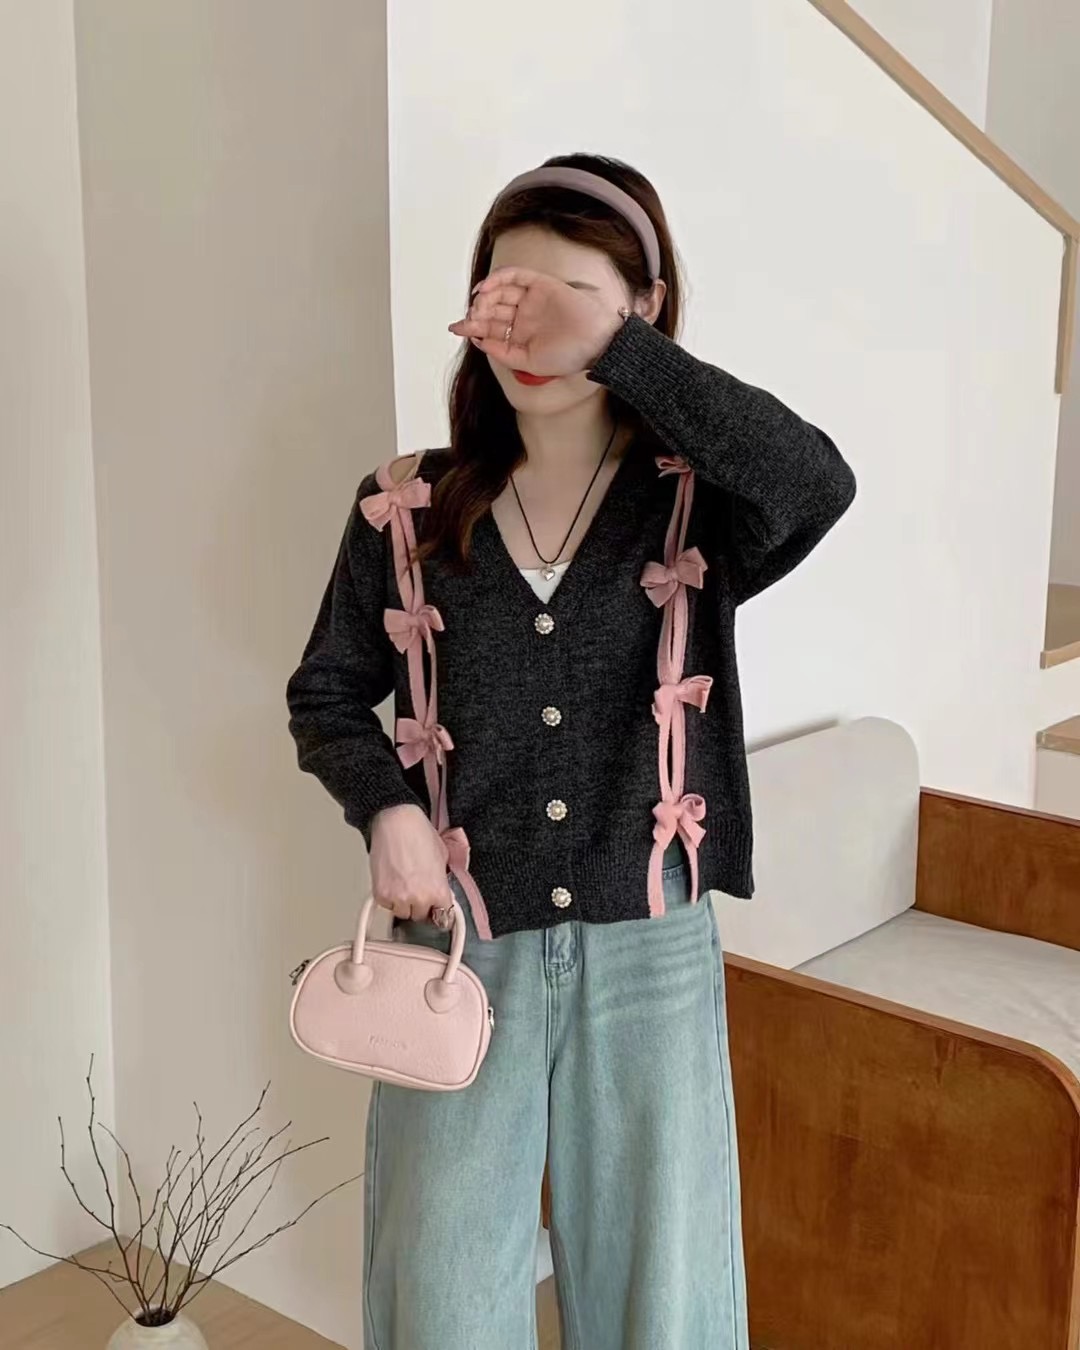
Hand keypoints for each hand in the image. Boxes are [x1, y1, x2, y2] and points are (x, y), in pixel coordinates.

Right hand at [369, 803, 451, 920]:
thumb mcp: (443, 857)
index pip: (443, 918)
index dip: (439, 910)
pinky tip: (392, 881)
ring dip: (403, 903)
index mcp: (438, 892)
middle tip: (417, 890)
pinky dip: (389, 897)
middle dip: (420, 905)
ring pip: (402, 913)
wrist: (397, 822)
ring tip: (403, 884)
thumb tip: (441, 891)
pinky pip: (386, 906)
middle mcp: (419, 899)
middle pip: (420, 917)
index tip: (436, 909)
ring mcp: (398, 899)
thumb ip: (442, 880)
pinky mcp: (381, 895)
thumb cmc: (420, 834)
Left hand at [449, 267, 623, 376]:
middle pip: (492, 308)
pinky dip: (498, 278)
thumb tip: (478, 341)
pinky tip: (485, 288)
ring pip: (500, 291)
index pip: (491, 328)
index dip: (472, 326)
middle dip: (477, 313)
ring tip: (478, 306)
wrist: (596, 343)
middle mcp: (524, 316)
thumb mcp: (528, 362)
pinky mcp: (541, 283)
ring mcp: (532, 299)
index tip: (456, 328)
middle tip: (470, 318)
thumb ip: (503, 353)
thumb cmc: (569, 357)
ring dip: (485, 296)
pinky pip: (515, 276)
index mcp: (521, 335)